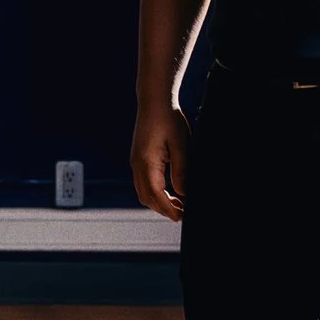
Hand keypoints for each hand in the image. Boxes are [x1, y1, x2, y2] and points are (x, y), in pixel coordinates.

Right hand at [131, 103, 192, 221]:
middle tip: (183, 214)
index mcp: (146, 163)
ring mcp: (135, 162)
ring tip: (179, 204)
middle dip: (163, 209)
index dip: (169, 209)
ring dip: (159, 201)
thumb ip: (181, 172)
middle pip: (146, 198)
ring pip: (144, 192)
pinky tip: (171, 190)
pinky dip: (156, 191)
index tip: (182, 218)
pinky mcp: (139, 158)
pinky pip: (144, 182)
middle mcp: (137, 165)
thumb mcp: (181, 146)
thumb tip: (183, 193)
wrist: (154, 101)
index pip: (156, 195)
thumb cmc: (169, 120)